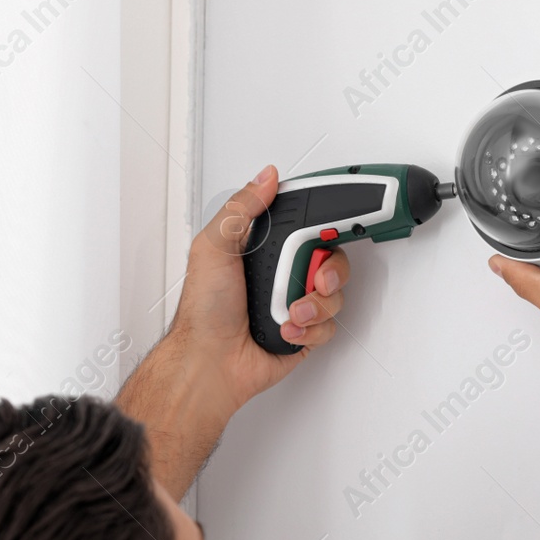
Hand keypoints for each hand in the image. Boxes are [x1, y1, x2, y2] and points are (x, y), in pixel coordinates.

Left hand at [167, 164, 350, 413]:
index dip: (323, 226)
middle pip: (331, 259)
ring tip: (289, 313)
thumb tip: (265, 177)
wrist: (210, 362)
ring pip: (334, 295)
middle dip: (328, 270)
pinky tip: (286, 331)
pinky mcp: (305, 332)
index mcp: (264, 249)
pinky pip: (329, 325)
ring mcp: (295, 304)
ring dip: (314, 305)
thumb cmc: (204, 311)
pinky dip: (309, 330)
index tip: (327, 233)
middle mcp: (282, 274)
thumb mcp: (213, 246)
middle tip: (314, 278)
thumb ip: (242, 208)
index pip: (306, 227)